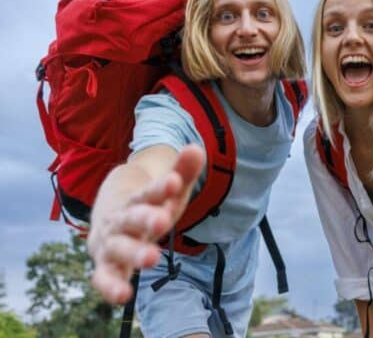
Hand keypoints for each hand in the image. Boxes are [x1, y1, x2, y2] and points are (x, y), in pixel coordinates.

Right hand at [87, 144, 204, 303]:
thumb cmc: (147, 204)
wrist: (109, 213)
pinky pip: (105, 278)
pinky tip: (123, 296)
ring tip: (153, 257)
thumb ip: (183, 171)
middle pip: (131, 218)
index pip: (149, 192)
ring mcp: (111, 242)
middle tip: (162, 220)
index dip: (161, 188)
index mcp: (137, 200)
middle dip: (145, 218)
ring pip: (119, 247)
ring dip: (133, 252)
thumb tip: (195, 148)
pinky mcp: (107, 265)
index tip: (175, 181)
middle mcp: (121, 219)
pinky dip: (110, 287)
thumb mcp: (168, 190)